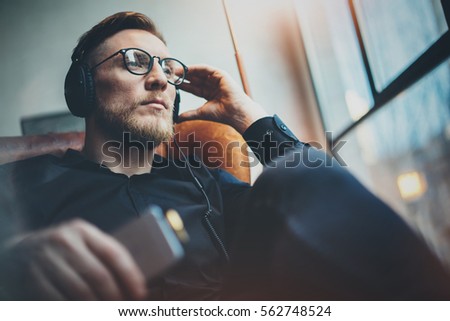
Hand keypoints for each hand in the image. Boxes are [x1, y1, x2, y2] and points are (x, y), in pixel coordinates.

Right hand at [3, 219, 147, 299]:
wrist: (17, 254)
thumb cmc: (61, 251)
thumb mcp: (80, 244)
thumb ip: (102, 256)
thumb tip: (134, 282)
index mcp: (82, 230)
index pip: (113, 253)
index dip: (131, 276)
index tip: (140, 294)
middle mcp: (64, 242)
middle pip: (99, 276)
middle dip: (116, 297)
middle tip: (124, 308)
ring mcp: (46, 261)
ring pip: (81, 293)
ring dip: (99, 308)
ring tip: (108, 312)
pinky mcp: (33, 280)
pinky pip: (61, 303)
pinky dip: (77, 311)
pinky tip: (85, 314)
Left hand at [178, 65, 268, 133]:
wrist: (234, 112)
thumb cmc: (222, 114)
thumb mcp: (201, 113)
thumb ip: (189, 114)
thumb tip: (177, 118)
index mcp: (209, 94)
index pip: (193, 88)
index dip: (183, 85)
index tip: (172, 84)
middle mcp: (212, 86)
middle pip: (195, 79)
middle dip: (183, 77)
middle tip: (171, 75)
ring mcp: (217, 80)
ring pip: (199, 73)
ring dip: (188, 71)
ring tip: (176, 71)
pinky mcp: (220, 74)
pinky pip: (206, 69)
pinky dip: (196, 68)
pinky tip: (187, 69)